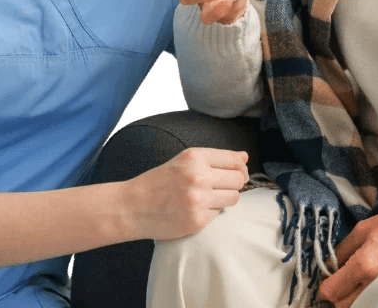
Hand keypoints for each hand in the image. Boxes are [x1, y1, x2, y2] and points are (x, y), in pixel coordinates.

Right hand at [127, 147, 249, 240]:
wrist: (132, 206)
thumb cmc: (159, 182)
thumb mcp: (184, 161)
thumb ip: (215, 159)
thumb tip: (244, 157)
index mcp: (194, 157)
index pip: (234, 160)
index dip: (240, 167)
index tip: (238, 172)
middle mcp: (198, 176)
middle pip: (238, 179)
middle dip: (234, 183)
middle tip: (220, 187)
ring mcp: (198, 200)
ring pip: (234, 198)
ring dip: (225, 198)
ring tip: (208, 198)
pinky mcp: (197, 220)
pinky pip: (219, 213)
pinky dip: (212, 212)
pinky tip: (196, 209)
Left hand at [315, 197, 377, 307]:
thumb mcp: (365, 227)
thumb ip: (344, 248)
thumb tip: (330, 263)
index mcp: (365, 263)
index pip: (332, 290)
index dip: (322, 287)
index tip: (322, 282)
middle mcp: (377, 282)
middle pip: (343, 305)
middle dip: (336, 296)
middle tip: (336, 283)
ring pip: (360, 306)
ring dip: (352, 299)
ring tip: (352, 285)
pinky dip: (369, 299)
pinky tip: (368, 287)